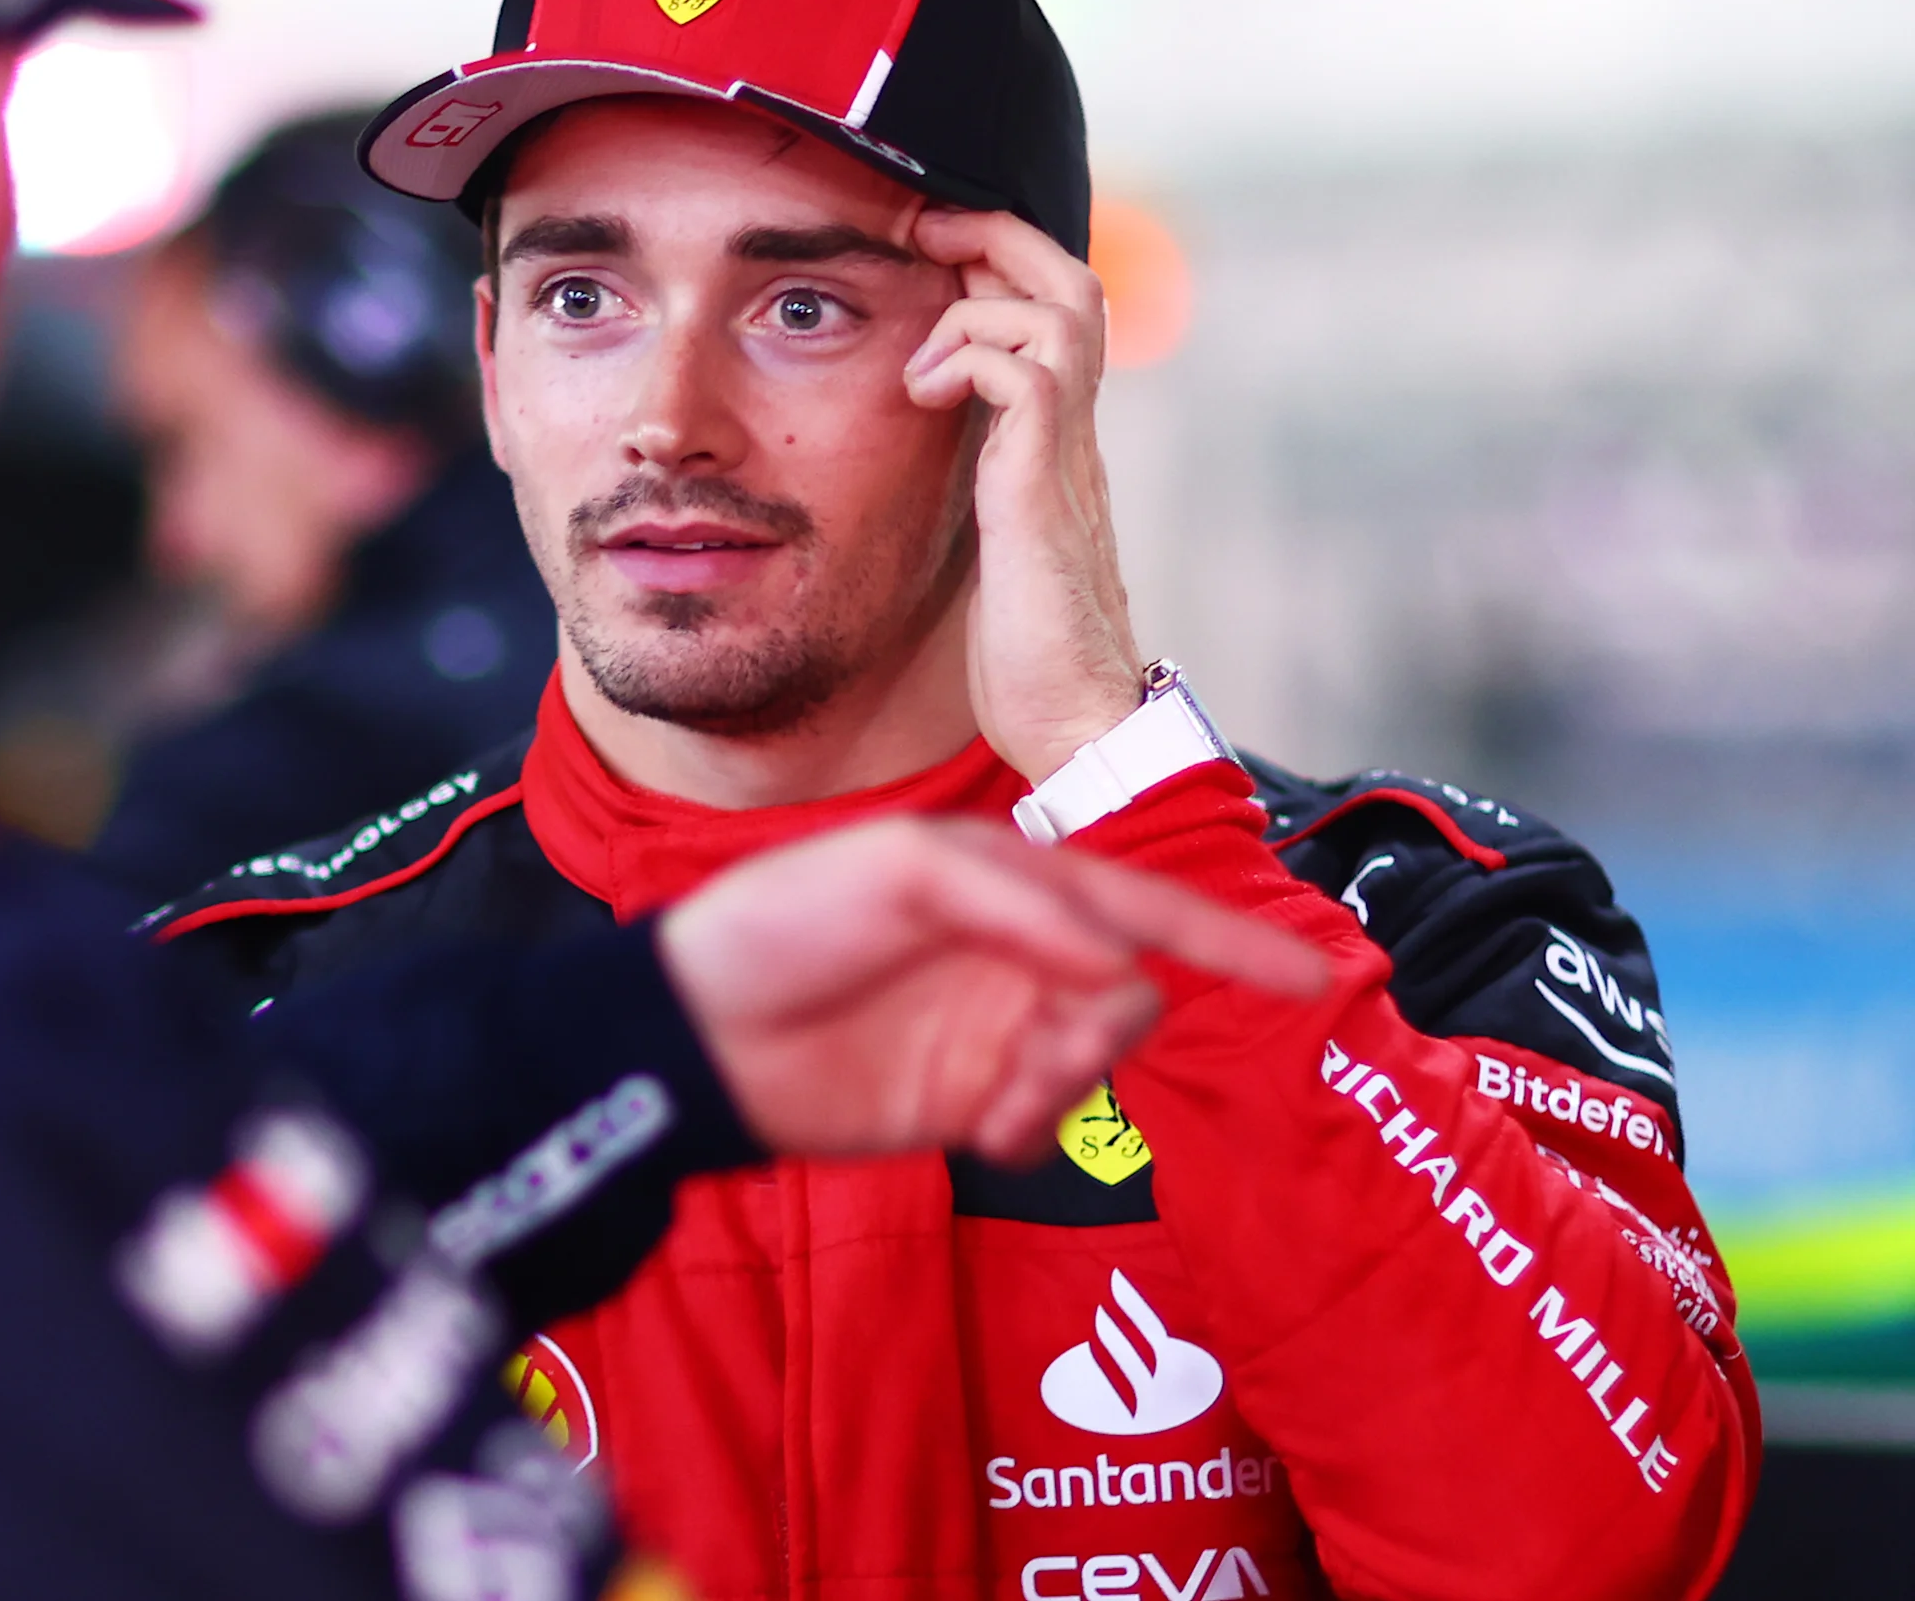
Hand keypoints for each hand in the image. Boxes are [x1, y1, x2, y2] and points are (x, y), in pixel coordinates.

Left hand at [656, 815, 1328, 1164]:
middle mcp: (1013, 955)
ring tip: (997, 1107)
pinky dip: (1037, 1134)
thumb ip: (1018, 908)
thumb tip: (1120, 965)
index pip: (1140, 905)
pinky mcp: (967, 1101)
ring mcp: (992, 1028)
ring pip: (1096, 1063)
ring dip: (1068, 1089)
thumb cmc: (780, 922)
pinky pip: (1048, 1125)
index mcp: (1005, 882)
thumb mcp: (892, 872)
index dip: (1228, 937)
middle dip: (1107, 1032)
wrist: (696, 1030)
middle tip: (1042, 1059)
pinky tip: (984, 1134)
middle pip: (1130, 993)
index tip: (1310, 972)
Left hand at [903, 207, 1142, 784]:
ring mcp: (1068, 460)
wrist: (1075, 729)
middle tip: (922, 231)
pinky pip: (1029, 374)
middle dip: (997, 236)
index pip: (1054, 313)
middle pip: (1074, 283)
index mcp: (1058, 446)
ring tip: (919, 351)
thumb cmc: (1026, 657)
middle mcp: (1076, 438)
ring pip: (1062, 309)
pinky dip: (970, 355)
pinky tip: (922, 392)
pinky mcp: (1043, 491)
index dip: (999, 263)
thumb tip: (931, 463)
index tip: (927, 250)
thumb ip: (976, 495)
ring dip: (978, 299)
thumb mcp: (989, 550)